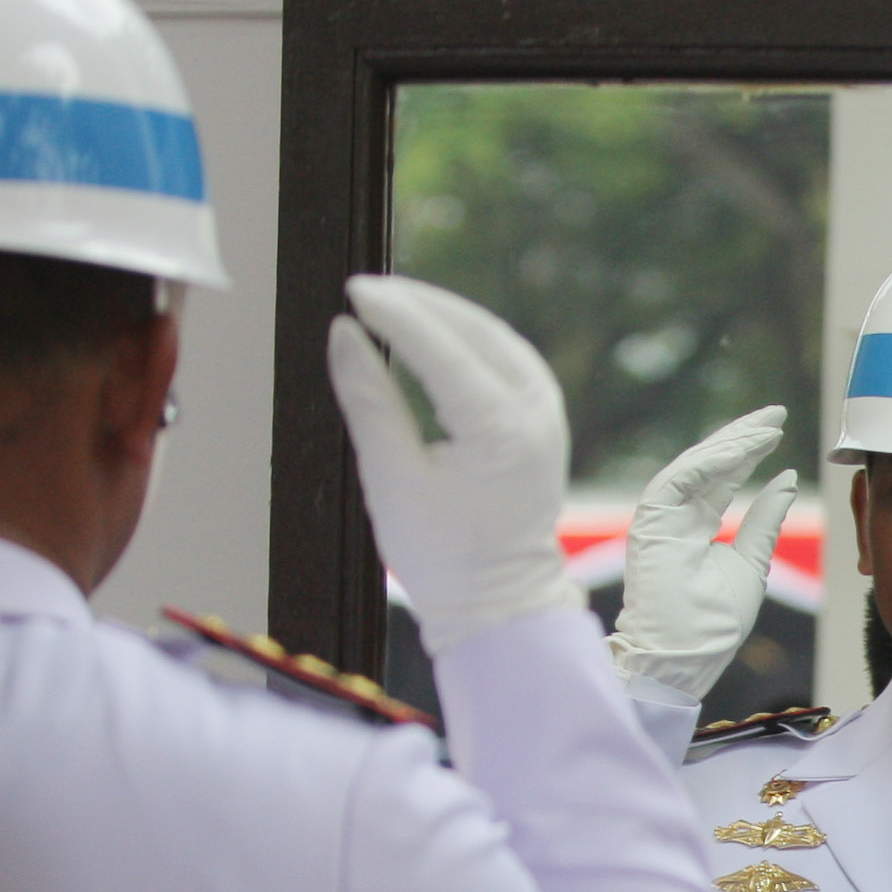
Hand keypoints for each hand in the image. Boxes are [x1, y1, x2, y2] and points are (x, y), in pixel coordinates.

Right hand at [327, 275, 577, 651]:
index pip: (442, 350)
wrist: (500, 601)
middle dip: (420, 304)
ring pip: (496, 340)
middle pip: (475, 333)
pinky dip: (469, 339)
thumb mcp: (391, 478)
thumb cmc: (444, 555)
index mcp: (500, 432)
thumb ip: (369, 400)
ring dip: (446, 316)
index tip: (354, 292)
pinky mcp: (544, 419)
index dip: (395, 314)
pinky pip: (508, 360)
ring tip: (392, 302)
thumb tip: (345, 335)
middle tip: (366, 290)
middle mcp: (535, 416)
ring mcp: (547, 415)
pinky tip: (435, 333)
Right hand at [610, 406, 795, 703]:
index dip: (748, 453)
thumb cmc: (712, 624)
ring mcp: (659, 518)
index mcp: (694, 525)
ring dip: (728, 444)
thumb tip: (786, 479)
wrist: (681, 659)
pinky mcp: (650, 523)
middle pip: (709, 466)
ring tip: (763, 427)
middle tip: (773, 414)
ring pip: (694, 466)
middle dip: (741, 437)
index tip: (776, 430)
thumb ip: (764, 520)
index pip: (722, 479)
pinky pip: (680, 480)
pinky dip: (711, 463)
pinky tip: (741, 449)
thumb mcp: (751, 563)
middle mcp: (674, 516)